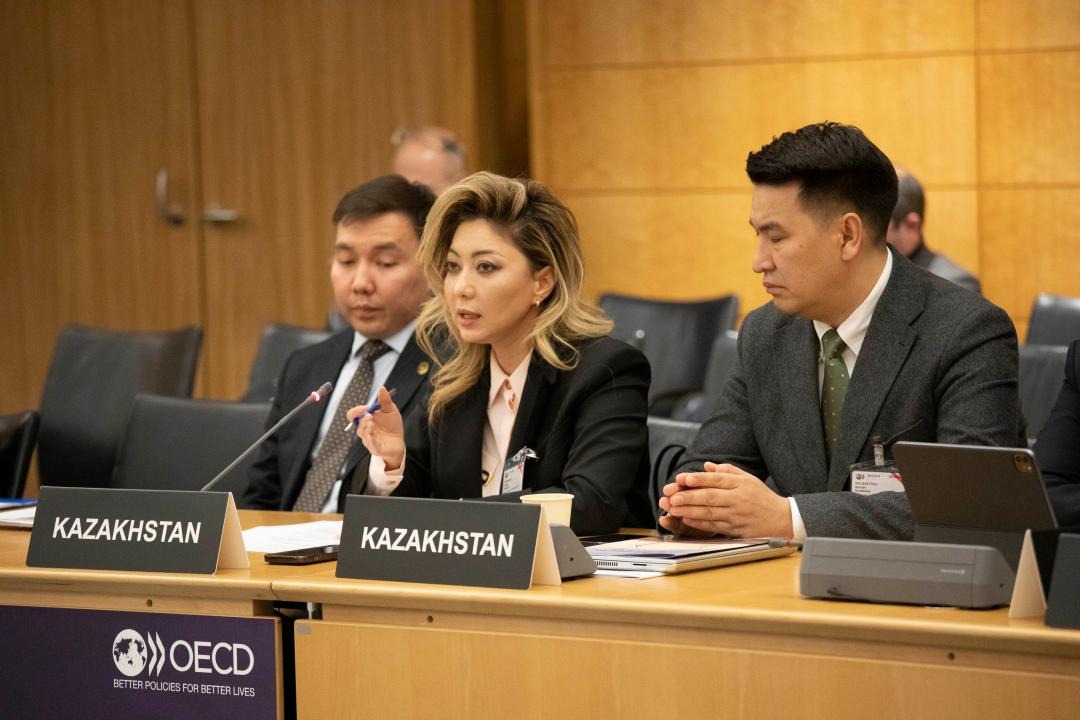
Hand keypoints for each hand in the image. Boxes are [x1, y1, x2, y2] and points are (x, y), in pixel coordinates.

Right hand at [346, 386, 404, 469]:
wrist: (399, 443)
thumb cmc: (392, 426)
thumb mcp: (390, 410)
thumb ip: (385, 400)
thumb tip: (382, 388)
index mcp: (366, 419)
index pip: (353, 414)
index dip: (356, 411)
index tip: (364, 408)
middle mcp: (365, 428)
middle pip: (356, 423)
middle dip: (361, 418)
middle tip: (370, 415)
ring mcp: (368, 439)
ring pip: (362, 433)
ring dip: (366, 426)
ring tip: (373, 423)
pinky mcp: (374, 447)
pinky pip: (369, 443)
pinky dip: (370, 438)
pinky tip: (373, 433)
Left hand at [657, 462, 792, 537]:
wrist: (781, 520)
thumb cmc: (761, 497)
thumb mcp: (748, 479)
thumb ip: (727, 471)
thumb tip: (706, 466)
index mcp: (740, 484)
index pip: (717, 480)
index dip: (699, 479)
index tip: (684, 478)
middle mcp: (738, 499)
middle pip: (710, 497)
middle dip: (689, 497)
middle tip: (672, 496)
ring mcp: (736, 516)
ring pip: (709, 513)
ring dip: (689, 511)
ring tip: (674, 508)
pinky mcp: (735, 529)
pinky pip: (714, 526)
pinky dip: (699, 523)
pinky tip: (687, 520)